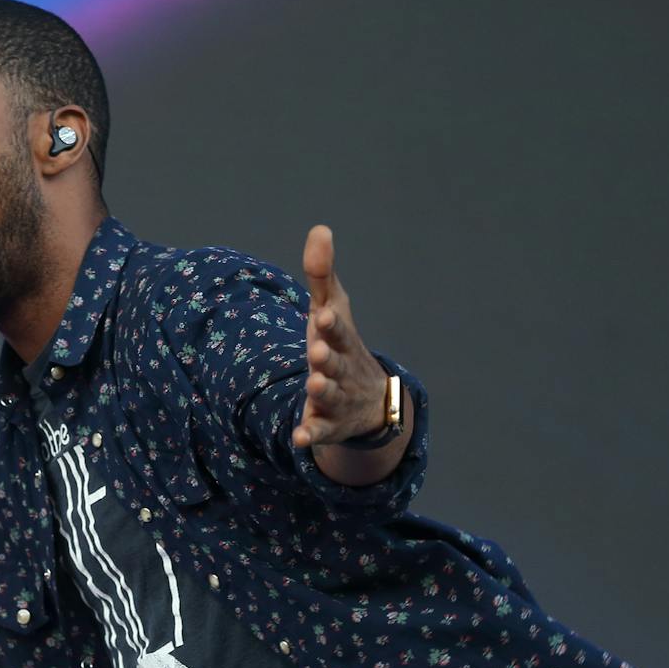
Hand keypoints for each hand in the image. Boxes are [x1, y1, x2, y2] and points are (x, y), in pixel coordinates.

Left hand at [291, 225, 389, 447]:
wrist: (369, 401)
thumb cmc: (340, 344)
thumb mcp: (331, 309)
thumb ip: (321, 274)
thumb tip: (319, 229)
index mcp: (341, 340)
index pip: (337, 329)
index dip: (330, 323)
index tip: (323, 314)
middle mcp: (342, 368)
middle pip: (335, 363)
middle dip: (328, 357)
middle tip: (316, 352)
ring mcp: (337, 397)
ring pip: (330, 396)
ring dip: (322, 390)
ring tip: (313, 384)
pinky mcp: (328, 424)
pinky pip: (320, 431)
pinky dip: (311, 434)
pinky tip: (299, 438)